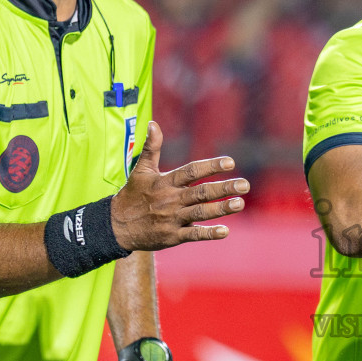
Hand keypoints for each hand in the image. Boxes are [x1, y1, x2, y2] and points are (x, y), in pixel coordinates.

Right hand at [111, 122, 248, 250]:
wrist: (116, 226)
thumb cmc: (133, 194)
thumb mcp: (141, 170)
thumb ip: (151, 148)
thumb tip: (153, 123)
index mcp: (165, 182)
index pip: (190, 171)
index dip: (209, 166)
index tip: (230, 162)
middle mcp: (171, 200)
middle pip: (200, 193)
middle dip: (223, 188)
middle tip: (245, 185)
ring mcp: (172, 219)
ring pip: (200, 213)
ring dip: (221, 209)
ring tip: (239, 203)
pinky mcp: (172, 236)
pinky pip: (193, 234)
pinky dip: (208, 233)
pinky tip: (225, 231)